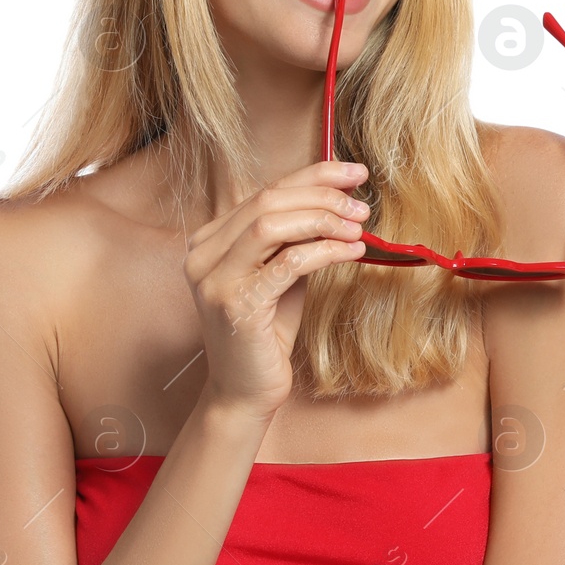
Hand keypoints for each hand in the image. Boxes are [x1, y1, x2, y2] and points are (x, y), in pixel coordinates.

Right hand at [183, 159, 370, 419]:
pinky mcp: (235, 305)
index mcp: (210, 240)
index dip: (313, 175)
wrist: (246, 392)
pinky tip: (352, 251)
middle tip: (362, 204)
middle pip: (267, 201)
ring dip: (322, 220)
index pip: (265, 192)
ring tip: (359, 226)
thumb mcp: (282, 275)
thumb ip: (298, 238)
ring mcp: (214, 279)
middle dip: (322, 195)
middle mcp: (203, 254)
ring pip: (270, 225)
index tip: (354, 173)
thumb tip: (340, 197)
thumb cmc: (267, 333)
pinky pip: (287, 263)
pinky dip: (324, 251)